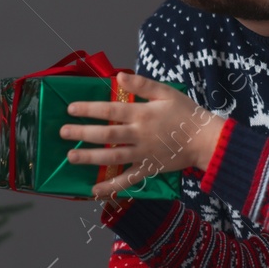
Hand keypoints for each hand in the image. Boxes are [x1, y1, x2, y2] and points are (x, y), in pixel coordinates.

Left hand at [58, 71, 224, 197]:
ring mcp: (143, 154)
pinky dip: (111, 186)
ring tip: (71, 157)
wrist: (206, 139)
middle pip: (106, 134)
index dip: (89, 109)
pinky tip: (94, 190)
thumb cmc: (186, 113)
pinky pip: (127, 179)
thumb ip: (142, 85)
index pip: (110, 110)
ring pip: (112, 157)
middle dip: (82, 133)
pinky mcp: (149, 168)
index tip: (71, 109)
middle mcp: (140, 135)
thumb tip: (119, 76)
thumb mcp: (166, 92)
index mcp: (142, 114)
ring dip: (90, 158)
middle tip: (62, 132)